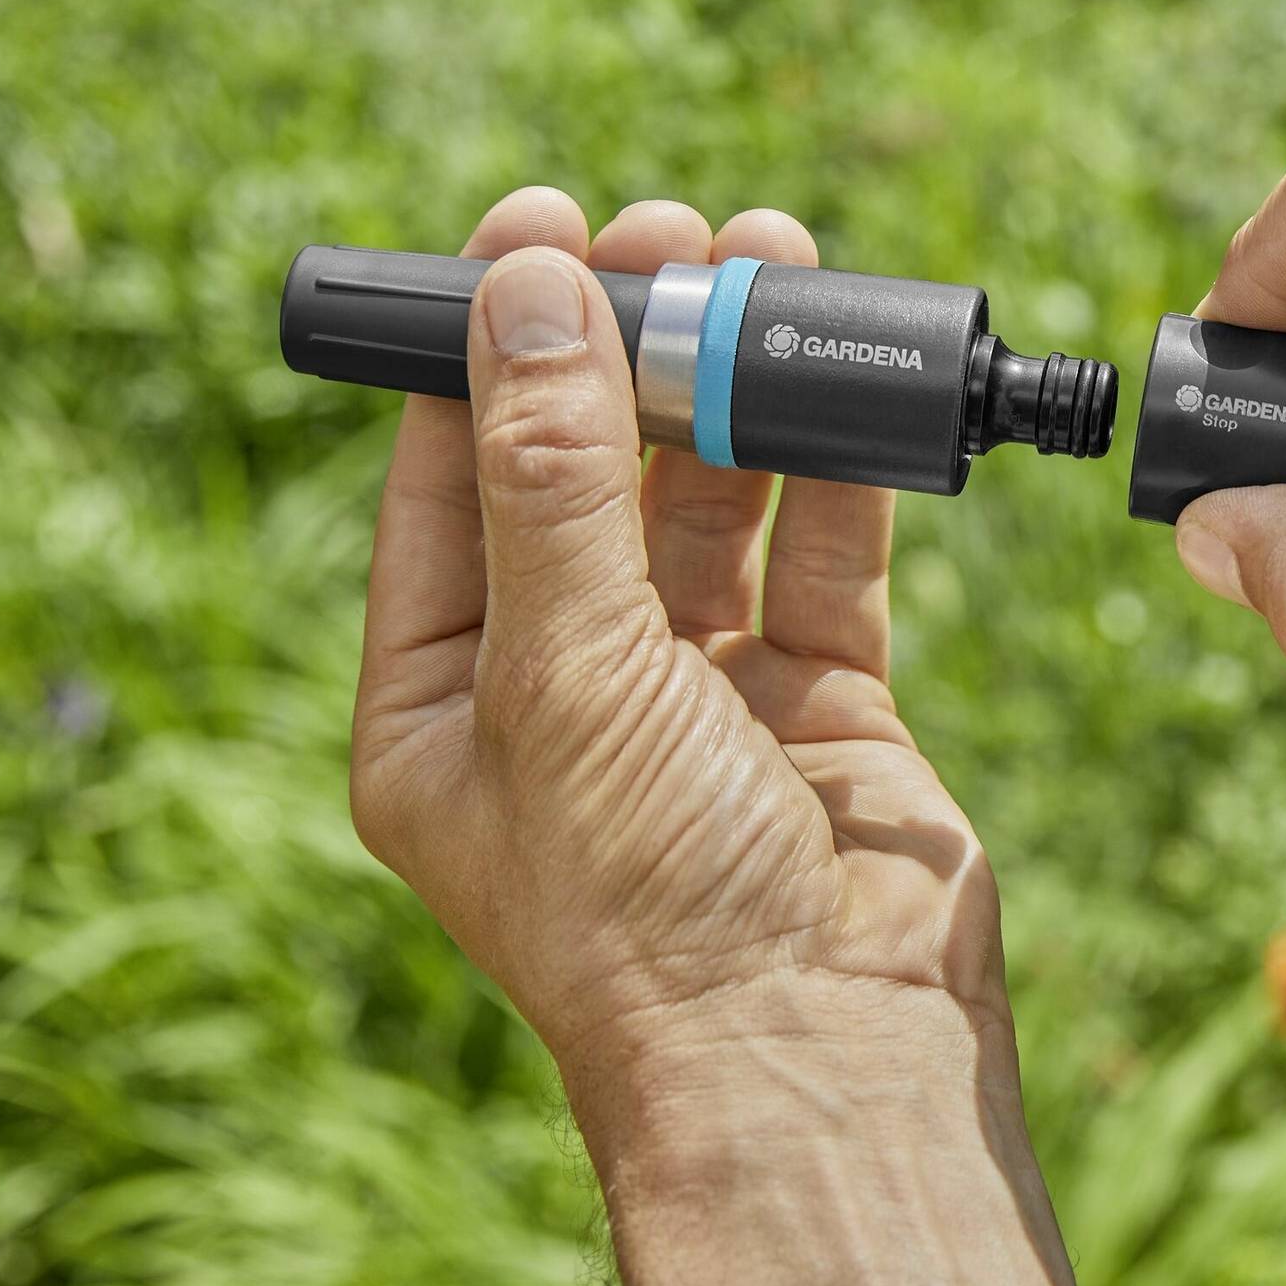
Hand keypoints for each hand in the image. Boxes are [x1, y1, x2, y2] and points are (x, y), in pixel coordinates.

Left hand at [349, 188, 1000, 1082]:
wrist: (820, 1057)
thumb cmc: (648, 904)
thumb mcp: (564, 672)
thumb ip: (550, 476)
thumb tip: (523, 290)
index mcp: (446, 706)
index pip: (447, 488)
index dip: (487, 352)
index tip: (532, 227)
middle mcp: (564, 694)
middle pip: (583, 477)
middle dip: (624, 349)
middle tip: (665, 233)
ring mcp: (698, 700)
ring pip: (708, 503)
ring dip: (732, 388)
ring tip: (765, 263)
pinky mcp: (819, 706)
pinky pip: (821, 559)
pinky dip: (831, 468)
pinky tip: (838, 379)